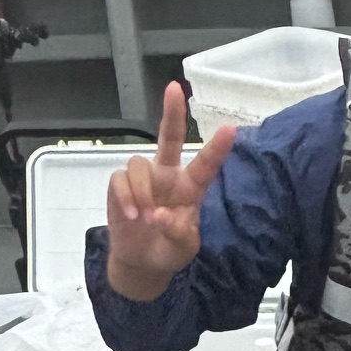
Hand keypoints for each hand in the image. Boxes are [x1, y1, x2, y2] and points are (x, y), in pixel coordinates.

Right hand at [106, 82, 235, 300]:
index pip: (205, 166)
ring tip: (146, 217)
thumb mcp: (183, 249)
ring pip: (139, 164)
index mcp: (190, 188)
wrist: (142, 261)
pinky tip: (132, 215)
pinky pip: (120, 179)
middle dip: (172, 113)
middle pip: (169, 138)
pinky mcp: (120, 183)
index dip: (217, 149)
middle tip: (174, 89)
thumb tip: (161, 215)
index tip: (230, 129)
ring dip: (141, 191)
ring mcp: (144, 177)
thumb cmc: (169, 249)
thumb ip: (179, 233)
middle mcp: (167, 175)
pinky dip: (126, 197)